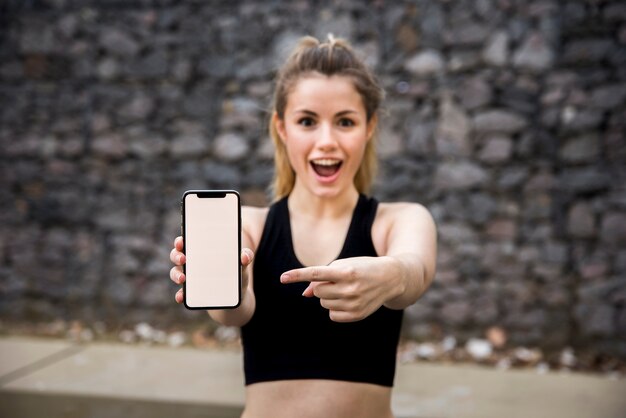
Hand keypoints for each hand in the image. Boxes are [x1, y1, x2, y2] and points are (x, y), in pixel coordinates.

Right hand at [169, 236, 253, 303]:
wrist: (236, 296)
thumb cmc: (237, 273)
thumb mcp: (242, 264)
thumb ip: (246, 257)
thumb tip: (244, 256)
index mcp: (202, 251)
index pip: (187, 242)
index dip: (181, 240)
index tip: (181, 242)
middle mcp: (192, 262)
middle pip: (177, 255)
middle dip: (177, 256)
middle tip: (183, 259)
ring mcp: (191, 277)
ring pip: (176, 273)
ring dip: (176, 275)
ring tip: (183, 278)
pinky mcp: (192, 293)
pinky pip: (182, 293)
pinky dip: (180, 295)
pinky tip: (181, 297)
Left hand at [280, 256, 401, 321]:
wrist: (390, 278)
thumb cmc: (361, 268)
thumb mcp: (343, 265)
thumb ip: (321, 277)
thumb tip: (305, 295)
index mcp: (346, 272)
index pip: (316, 274)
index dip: (297, 275)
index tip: (282, 278)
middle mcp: (350, 288)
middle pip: (318, 291)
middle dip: (323, 286)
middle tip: (339, 281)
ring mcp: (354, 304)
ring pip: (323, 303)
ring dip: (329, 296)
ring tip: (347, 289)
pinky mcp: (356, 315)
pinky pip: (332, 315)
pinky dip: (335, 308)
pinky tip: (349, 300)